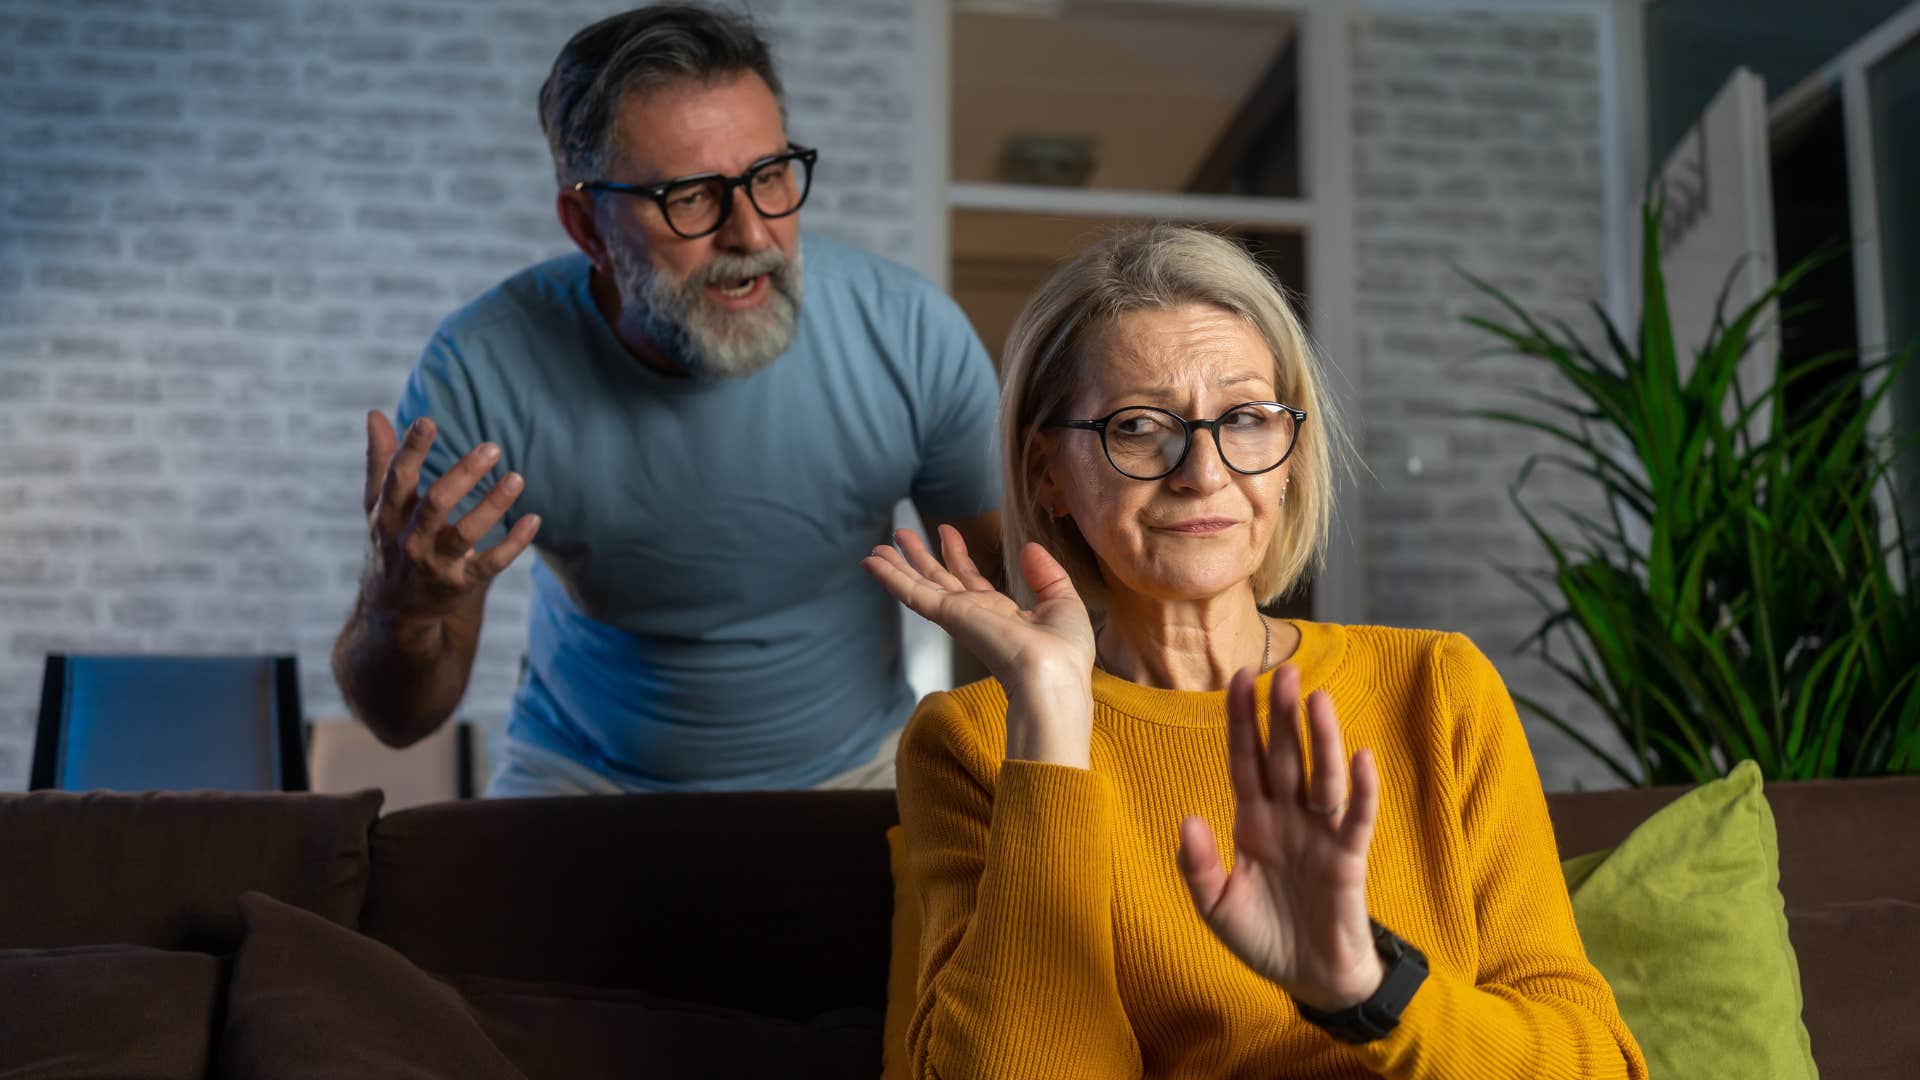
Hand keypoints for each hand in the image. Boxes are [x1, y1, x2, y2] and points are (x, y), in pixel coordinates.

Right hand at [361, 411, 540, 624]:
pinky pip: (491, 564)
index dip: (410, 450)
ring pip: (466, 534)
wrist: (393, 609)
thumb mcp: (378, 505)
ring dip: (493, 505)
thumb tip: (374, 413)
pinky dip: (514, 544)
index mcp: (388, 514)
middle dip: (463, 475)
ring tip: (517, 478)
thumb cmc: (390, 541)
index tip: (427, 421)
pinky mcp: (461, 583)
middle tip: (492, 447)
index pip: (397, 478)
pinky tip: (534, 519)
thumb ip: (380, 460)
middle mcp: (410, 539)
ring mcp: (436, 564)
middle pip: (436, 503)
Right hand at [861, 527, 1095, 766]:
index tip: (946, 531)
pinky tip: (872, 563)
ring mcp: (957, 616)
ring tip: (875, 549)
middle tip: (900, 535)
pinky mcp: (947, 616)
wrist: (1052, 675)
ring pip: (919, 586)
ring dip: (897, 567)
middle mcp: (974, 615)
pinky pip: (912, 593)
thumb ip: (1046, 574)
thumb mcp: (1063, 601)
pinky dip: (890, 577)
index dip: (957, 556)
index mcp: (1000, 614)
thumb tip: (1029, 547)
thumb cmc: (1064, 651)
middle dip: (920, 559)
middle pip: (938, 581)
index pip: (971, 581)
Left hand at [1176, 665, 1383, 1011]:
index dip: (1242, 721)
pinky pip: (1358, 818)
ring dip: (1322, 739)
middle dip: (1282, 715)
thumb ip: (1199, 868)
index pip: (1246, 759)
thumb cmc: (1264, 938)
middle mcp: (1287, 817)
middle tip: (1285, 671)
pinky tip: (1361, 758)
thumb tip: (1189, 818)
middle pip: (1285, 756)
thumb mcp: (1217, 908)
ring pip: (1322, 776)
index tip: (1238, 678)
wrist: (1310, 979)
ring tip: (1318, 700)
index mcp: (1253, 821)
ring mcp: (1320, 834)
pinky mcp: (1349, 859)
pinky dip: (1362, 790)